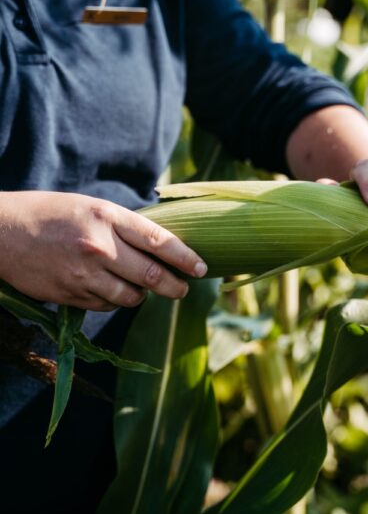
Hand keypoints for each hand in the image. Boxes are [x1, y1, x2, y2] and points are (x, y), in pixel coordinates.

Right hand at [0, 191, 206, 310]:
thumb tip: (160, 247)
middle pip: (151, 275)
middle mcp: (99, 246)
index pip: (159, 240)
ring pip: (131, 296)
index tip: (201, 268)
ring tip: (142, 288)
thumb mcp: (91, 207)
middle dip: (174, 286)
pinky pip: (107, 305)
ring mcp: (84, 274)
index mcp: (107, 217)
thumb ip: (124, 226)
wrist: (1, 232)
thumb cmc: (50, 214)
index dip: (185, 257)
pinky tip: (111, 290)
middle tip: (183, 289)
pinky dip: (115, 300)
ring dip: (143, 295)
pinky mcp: (70, 295)